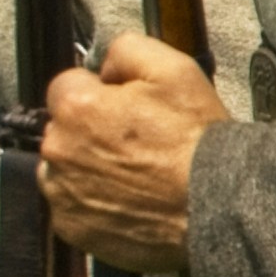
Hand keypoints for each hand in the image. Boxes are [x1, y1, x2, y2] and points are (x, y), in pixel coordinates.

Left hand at [40, 34, 219, 276]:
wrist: (217, 205)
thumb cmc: (197, 141)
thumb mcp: (173, 69)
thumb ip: (127, 50)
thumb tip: (104, 64)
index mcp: (76, 108)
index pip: (67, 86)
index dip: (99, 92)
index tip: (125, 107)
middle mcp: (58, 150)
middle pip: (63, 128)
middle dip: (91, 130)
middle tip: (137, 143)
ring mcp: (61, 192)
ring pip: (65, 168)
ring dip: (88, 167)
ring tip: (135, 174)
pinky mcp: (71, 226)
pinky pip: (72, 206)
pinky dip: (93, 202)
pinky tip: (127, 199)